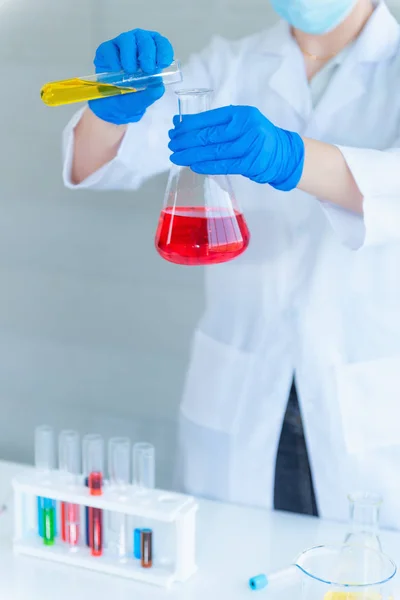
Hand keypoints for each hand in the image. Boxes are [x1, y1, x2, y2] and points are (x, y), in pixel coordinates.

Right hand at [89, 29, 173, 125]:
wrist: (111, 106)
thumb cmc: (130, 97)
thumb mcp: (143, 99)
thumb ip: (152, 94)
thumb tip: (159, 87)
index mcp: (152, 54)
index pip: (161, 43)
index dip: (164, 50)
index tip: (163, 63)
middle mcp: (137, 45)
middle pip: (145, 38)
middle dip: (148, 53)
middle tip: (147, 69)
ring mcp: (120, 46)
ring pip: (127, 39)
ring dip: (130, 55)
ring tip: (130, 71)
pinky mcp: (105, 50)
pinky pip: (110, 48)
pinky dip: (114, 59)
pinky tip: (116, 70)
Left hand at [168, 105, 304, 190]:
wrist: (281, 153)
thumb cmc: (255, 137)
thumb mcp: (240, 123)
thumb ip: (217, 124)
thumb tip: (183, 126)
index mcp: (240, 114)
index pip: (209, 118)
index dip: (188, 125)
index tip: (174, 129)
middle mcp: (246, 127)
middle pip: (209, 135)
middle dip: (186, 141)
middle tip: (171, 144)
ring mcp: (249, 146)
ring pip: (213, 151)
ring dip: (191, 155)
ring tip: (176, 156)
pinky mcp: (250, 163)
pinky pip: (223, 165)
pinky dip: (206, 166)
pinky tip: (193, 165)